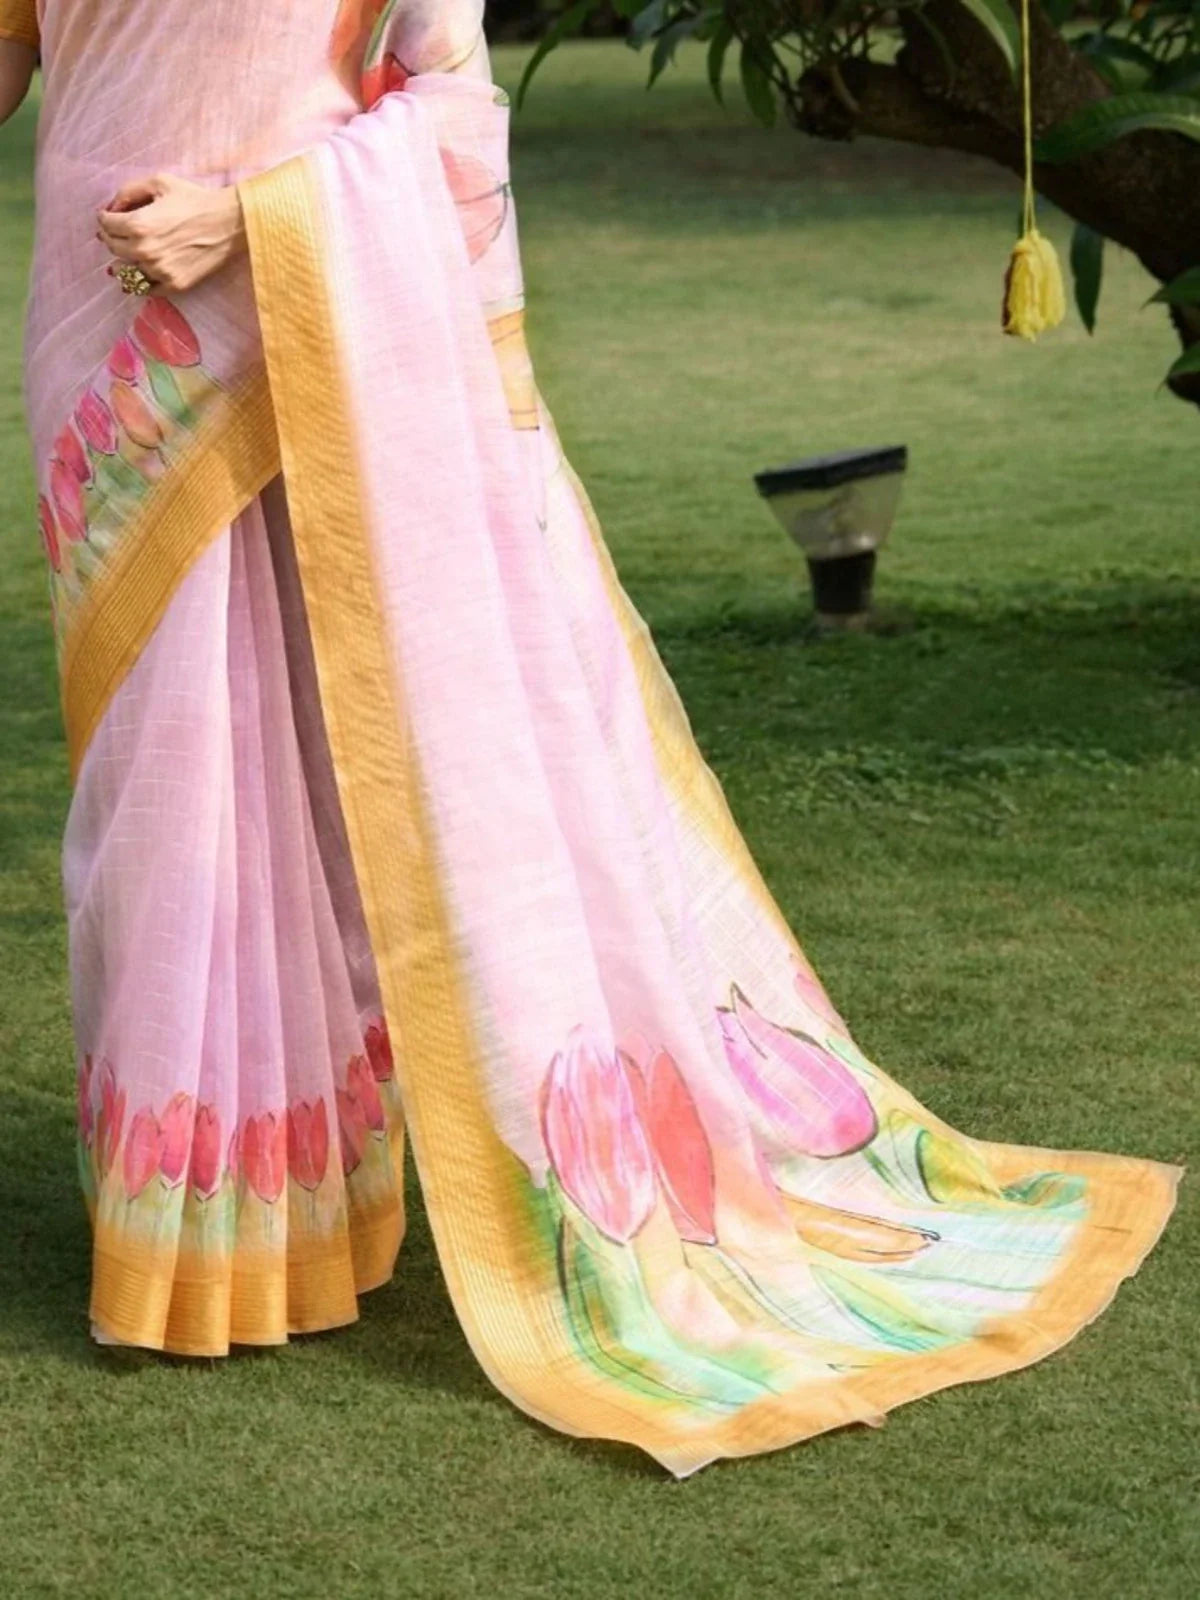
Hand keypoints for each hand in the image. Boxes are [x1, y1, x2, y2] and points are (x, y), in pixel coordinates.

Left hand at [97, 173, 245, 294]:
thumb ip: (129, 191)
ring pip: (127, 271)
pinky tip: (137, 277)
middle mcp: (145, 251)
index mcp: (138, 225)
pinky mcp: (174, 284)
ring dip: (123, 262)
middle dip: (109, 238)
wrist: (228, 224)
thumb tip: (112, 206)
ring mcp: (159, 271)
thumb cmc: (195, 200)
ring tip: (123, 259)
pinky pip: (147, 289)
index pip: (106, 225)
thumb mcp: (159, 182)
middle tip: (113, 234)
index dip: (104, 218)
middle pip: (113, 248)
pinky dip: (139, 283)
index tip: (107, 217)